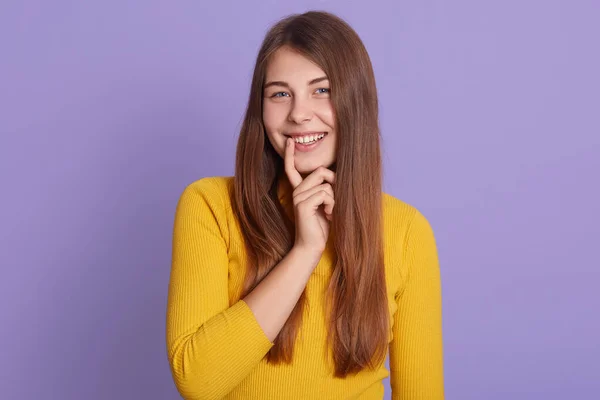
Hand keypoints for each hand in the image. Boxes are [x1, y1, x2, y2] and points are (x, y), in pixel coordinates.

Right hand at [284, 137, 335, 255]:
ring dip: (334, 199)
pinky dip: (332, 205)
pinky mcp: (303, 205)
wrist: (311, 247)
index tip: (289, 142)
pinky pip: (325, 194)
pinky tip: (328, 216)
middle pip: (320, 171)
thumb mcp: (326, 204)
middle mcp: (296, 191)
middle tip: (334, 201)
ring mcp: (298, 197)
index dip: (289, 155)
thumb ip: (326, 189)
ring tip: (330, 212)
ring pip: (326, 184)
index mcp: (300, 190)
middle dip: (334, 182)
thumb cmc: (321, 227)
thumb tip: (334, 176)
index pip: (292, 169)